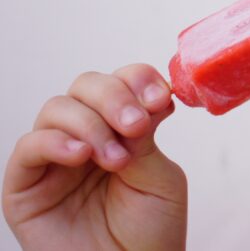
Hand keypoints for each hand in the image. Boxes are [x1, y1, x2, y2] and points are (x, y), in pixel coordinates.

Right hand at [2, 64, 186, 250]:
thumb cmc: (149, 232)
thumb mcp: (159, 177)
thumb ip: (146, 137)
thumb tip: (144, 97)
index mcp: (121, 128)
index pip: (122, 82)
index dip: (139, 80)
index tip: (160, 98)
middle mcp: (86, 136)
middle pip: (86, 86)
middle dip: (115, 97)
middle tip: (136, 125)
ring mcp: (53, 159)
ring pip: (57, 108)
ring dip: (91, 124)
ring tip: (115, 158)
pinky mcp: (24, 187)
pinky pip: (27, 147)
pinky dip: (55, 142)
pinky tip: (81, 155)